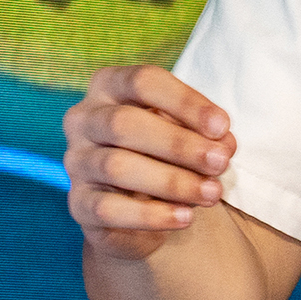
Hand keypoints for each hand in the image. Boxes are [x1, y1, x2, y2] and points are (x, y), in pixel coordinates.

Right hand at [64, 65, 233, 260]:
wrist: (140, 208)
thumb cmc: (165, 154)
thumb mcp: (188, 136)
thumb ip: (204, 135)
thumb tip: (223, 144)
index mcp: (109, 86)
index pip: (143, 82)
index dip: (185, 102)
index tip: (222, 127)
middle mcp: (84, 119)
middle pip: (124, 123)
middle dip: (179, 144)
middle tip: (220, 162)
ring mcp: (76, 162)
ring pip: (117, 167)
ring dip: (172, 181)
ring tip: (210, 193)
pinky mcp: (78, 203)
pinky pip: (108, 209)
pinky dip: (151, 215)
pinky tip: (184, 217)